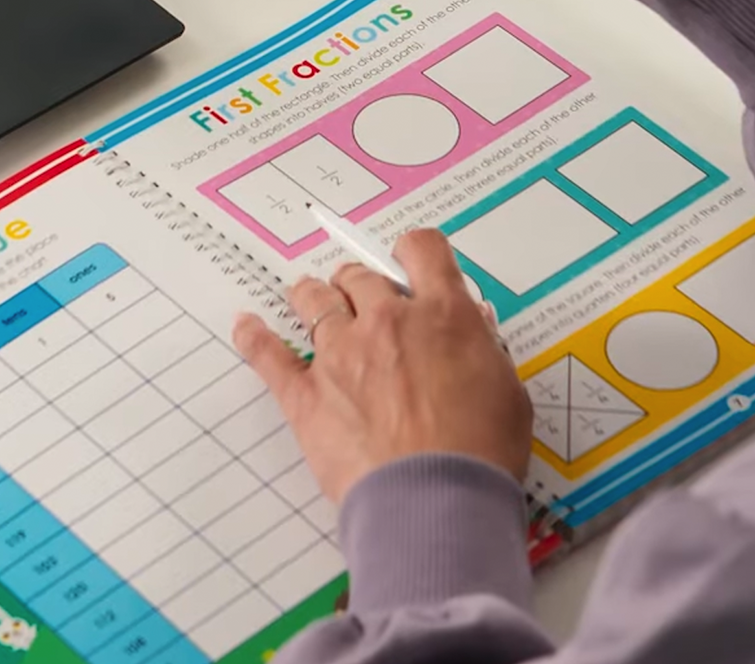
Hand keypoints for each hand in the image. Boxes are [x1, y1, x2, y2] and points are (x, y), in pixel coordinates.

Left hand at [232, 229, 532, 505]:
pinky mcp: (306, 395)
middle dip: (361, 284)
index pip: (422, 251)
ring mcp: (340, 355)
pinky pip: (270, 355)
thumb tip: (472, 332)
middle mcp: (387, 322)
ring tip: (309, 299)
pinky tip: (246, 327)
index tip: (411, 261)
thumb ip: (484, 352)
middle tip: (363, 298)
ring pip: (314, 301)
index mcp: (442, 315)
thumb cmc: (480, 455)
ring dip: (314, 298)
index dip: (415, 252)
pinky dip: (255, 338)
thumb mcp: (508, 392)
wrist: (436, 503)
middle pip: (360, 277)